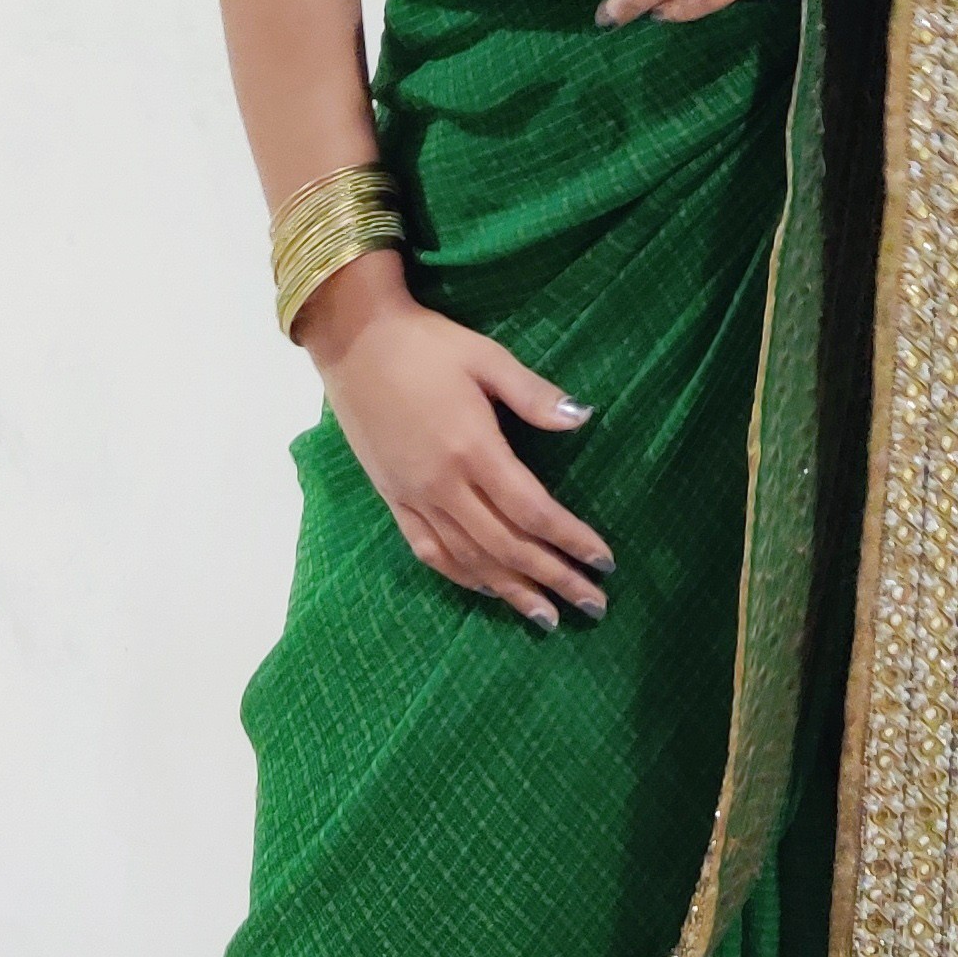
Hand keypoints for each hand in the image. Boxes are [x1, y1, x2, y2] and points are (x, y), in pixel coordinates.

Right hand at [296, 248, 612, 626]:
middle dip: (554, 578)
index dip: (571, 540)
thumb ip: (534, 395)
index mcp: (473, 449)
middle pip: (507, 547)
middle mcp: (444, 484)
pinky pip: (429, 551)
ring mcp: (414, 497)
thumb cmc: (425, 343)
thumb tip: (583, 418)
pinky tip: (487, 590)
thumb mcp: (487, 357)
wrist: (352, 340)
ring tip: (548, 616)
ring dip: (512, 591)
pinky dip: (462, 577)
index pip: (532, 511)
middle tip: (593, 604)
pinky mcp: (392, 498)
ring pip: (470, 559)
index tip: (605, 561)